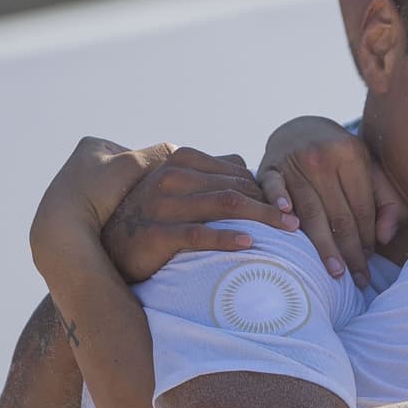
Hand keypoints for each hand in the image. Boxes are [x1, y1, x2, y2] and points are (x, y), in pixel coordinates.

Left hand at [31, 138, 174, 275]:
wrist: (62, 230)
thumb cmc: (94, 192)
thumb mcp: (134, 165)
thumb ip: (160, 154)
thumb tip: (181, 151)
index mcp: (93, 146)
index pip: (138, 155)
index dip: (156, 171)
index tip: (165, 189)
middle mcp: (84, 163)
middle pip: (131, 175)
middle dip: (144, 188)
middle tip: (155, 205)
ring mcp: (80, 188)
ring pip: (123, 194)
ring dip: (133, 204)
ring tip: (139, 219)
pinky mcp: (79, 210)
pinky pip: (111, 210)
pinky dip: (121, 217)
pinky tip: (124, 229)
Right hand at [101, 146, 299, 282]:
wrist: (109, 246)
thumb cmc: (156, 216)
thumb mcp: (179, 188)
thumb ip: (210, 174)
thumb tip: (248, 168)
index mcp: (182, 161)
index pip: (237, 171)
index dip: (267, 189)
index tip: (292, 205)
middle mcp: (172, 177)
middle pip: (237, 187)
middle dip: (271, 204)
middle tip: (298, 222)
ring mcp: (162, 205)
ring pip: (225, 205)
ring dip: (262, 217)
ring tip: (288, 231)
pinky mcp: (155, 234)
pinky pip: (199, 234)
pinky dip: (226, 238)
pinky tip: (250, 244)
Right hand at [257, 116, 407, 286]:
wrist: (301, 130)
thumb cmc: (340, 161)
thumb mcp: (369, 171)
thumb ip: (387, 201)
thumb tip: (386, 237)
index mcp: (352, 154)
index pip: (362, 208)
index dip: (367, 239)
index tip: (369, 264)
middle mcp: (323, 157)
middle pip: (339, 215)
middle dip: (349, 251)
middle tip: (357, 280)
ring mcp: (294, 161)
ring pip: (311, 212)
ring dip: (323, 245)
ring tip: (334, 271)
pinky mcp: (269, 167)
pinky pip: (274, 189)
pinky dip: (279, 204)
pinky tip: (289, 224)